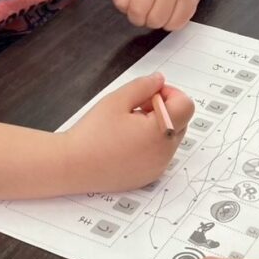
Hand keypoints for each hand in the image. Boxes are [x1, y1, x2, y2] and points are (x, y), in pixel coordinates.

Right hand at [59, 73, 193, 192]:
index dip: (170, 94)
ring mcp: (157, 167)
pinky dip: (150, 145)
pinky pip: (160, 155)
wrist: (71, 166)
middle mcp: (164, 153)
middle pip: (181, 122)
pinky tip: (126, 143)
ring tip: (128, 127)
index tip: (150, 94)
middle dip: (164, 109)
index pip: (186, 106)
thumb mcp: (117, 100)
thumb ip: (144, 85)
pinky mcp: (148, 177)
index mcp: (160, 132)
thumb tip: (159, 80)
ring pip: (170, 138)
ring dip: (157, 127)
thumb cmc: (92, 133)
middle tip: (135, 108)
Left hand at [89, 0, 197, 29]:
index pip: (121, 2)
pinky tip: (170, 12)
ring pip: (156, 21)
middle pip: (138, 13)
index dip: (125, 6)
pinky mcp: (189, 1)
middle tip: (145, 10)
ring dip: (155, 21)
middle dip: (139, 17)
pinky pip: (173, 24)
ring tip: (158, 10)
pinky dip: (170, 23)